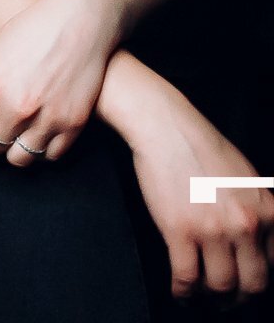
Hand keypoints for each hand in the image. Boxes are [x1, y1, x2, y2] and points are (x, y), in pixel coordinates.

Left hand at [0, 0, 119, 164]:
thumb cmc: (29, 32)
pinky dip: (41, 150)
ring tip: (13, 136)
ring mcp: (47, 118)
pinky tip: (37, 135)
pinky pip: (50, 155)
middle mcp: (16, 108)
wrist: (79, 23)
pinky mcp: (74, 124)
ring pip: (20, 158)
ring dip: (12, 151)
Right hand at [128, 93, 273, 303]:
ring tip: (200, 298)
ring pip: (221, 286)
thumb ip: (258, 212)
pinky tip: (180, 292)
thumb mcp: (249, 180)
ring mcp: (213, 230)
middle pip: (253, 284)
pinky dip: (184, 292)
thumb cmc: (202, 148)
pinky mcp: (180, 230)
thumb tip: (256, 242)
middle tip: (226, 303)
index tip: (244, 287)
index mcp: (268, 212)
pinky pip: (187, 277)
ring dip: (210, 299)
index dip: (258, 282)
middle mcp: (247, 225)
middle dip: (239, 300)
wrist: (167, 128)